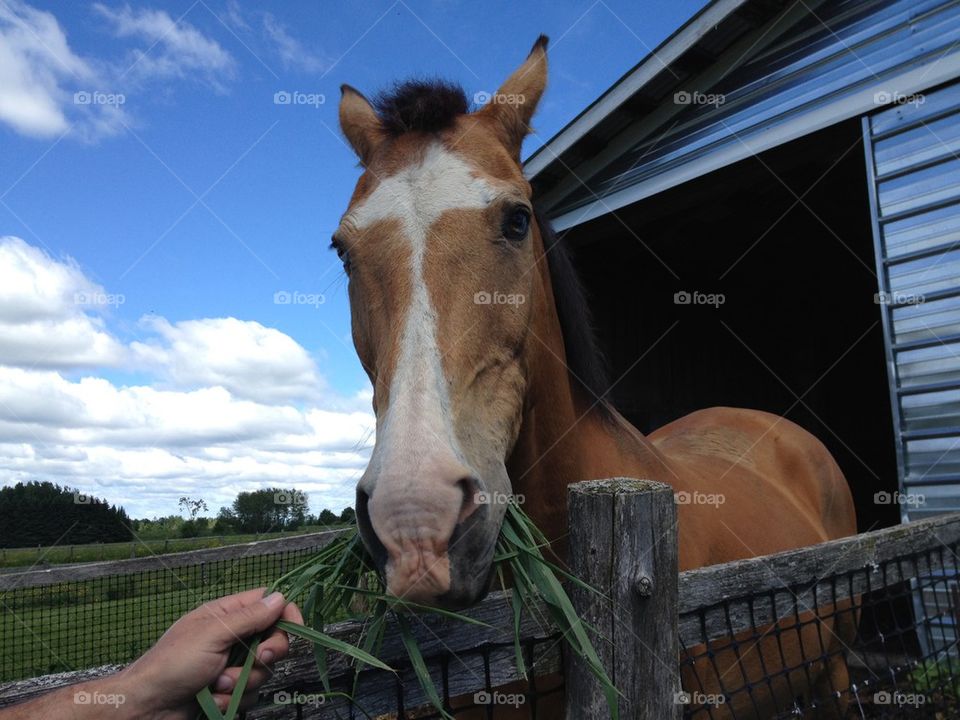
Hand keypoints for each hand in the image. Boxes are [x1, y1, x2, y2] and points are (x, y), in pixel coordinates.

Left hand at [120, 588, 303, 717]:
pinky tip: (212, 699)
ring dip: (243, 682)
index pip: (269, 603)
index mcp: (227, 615)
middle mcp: (232, 638)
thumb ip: (249, 617)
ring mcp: (232, 665)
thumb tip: (280, 597)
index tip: (295, 628)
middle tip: (256, 660)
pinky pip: (250, 694)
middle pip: (274, 640)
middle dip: (266, 655)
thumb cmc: (171, 664)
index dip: (286, 613)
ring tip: (216, 685)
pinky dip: (233, 700)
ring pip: (264, 671)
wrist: (147, 708)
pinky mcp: (229, 691)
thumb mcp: (212, 634)